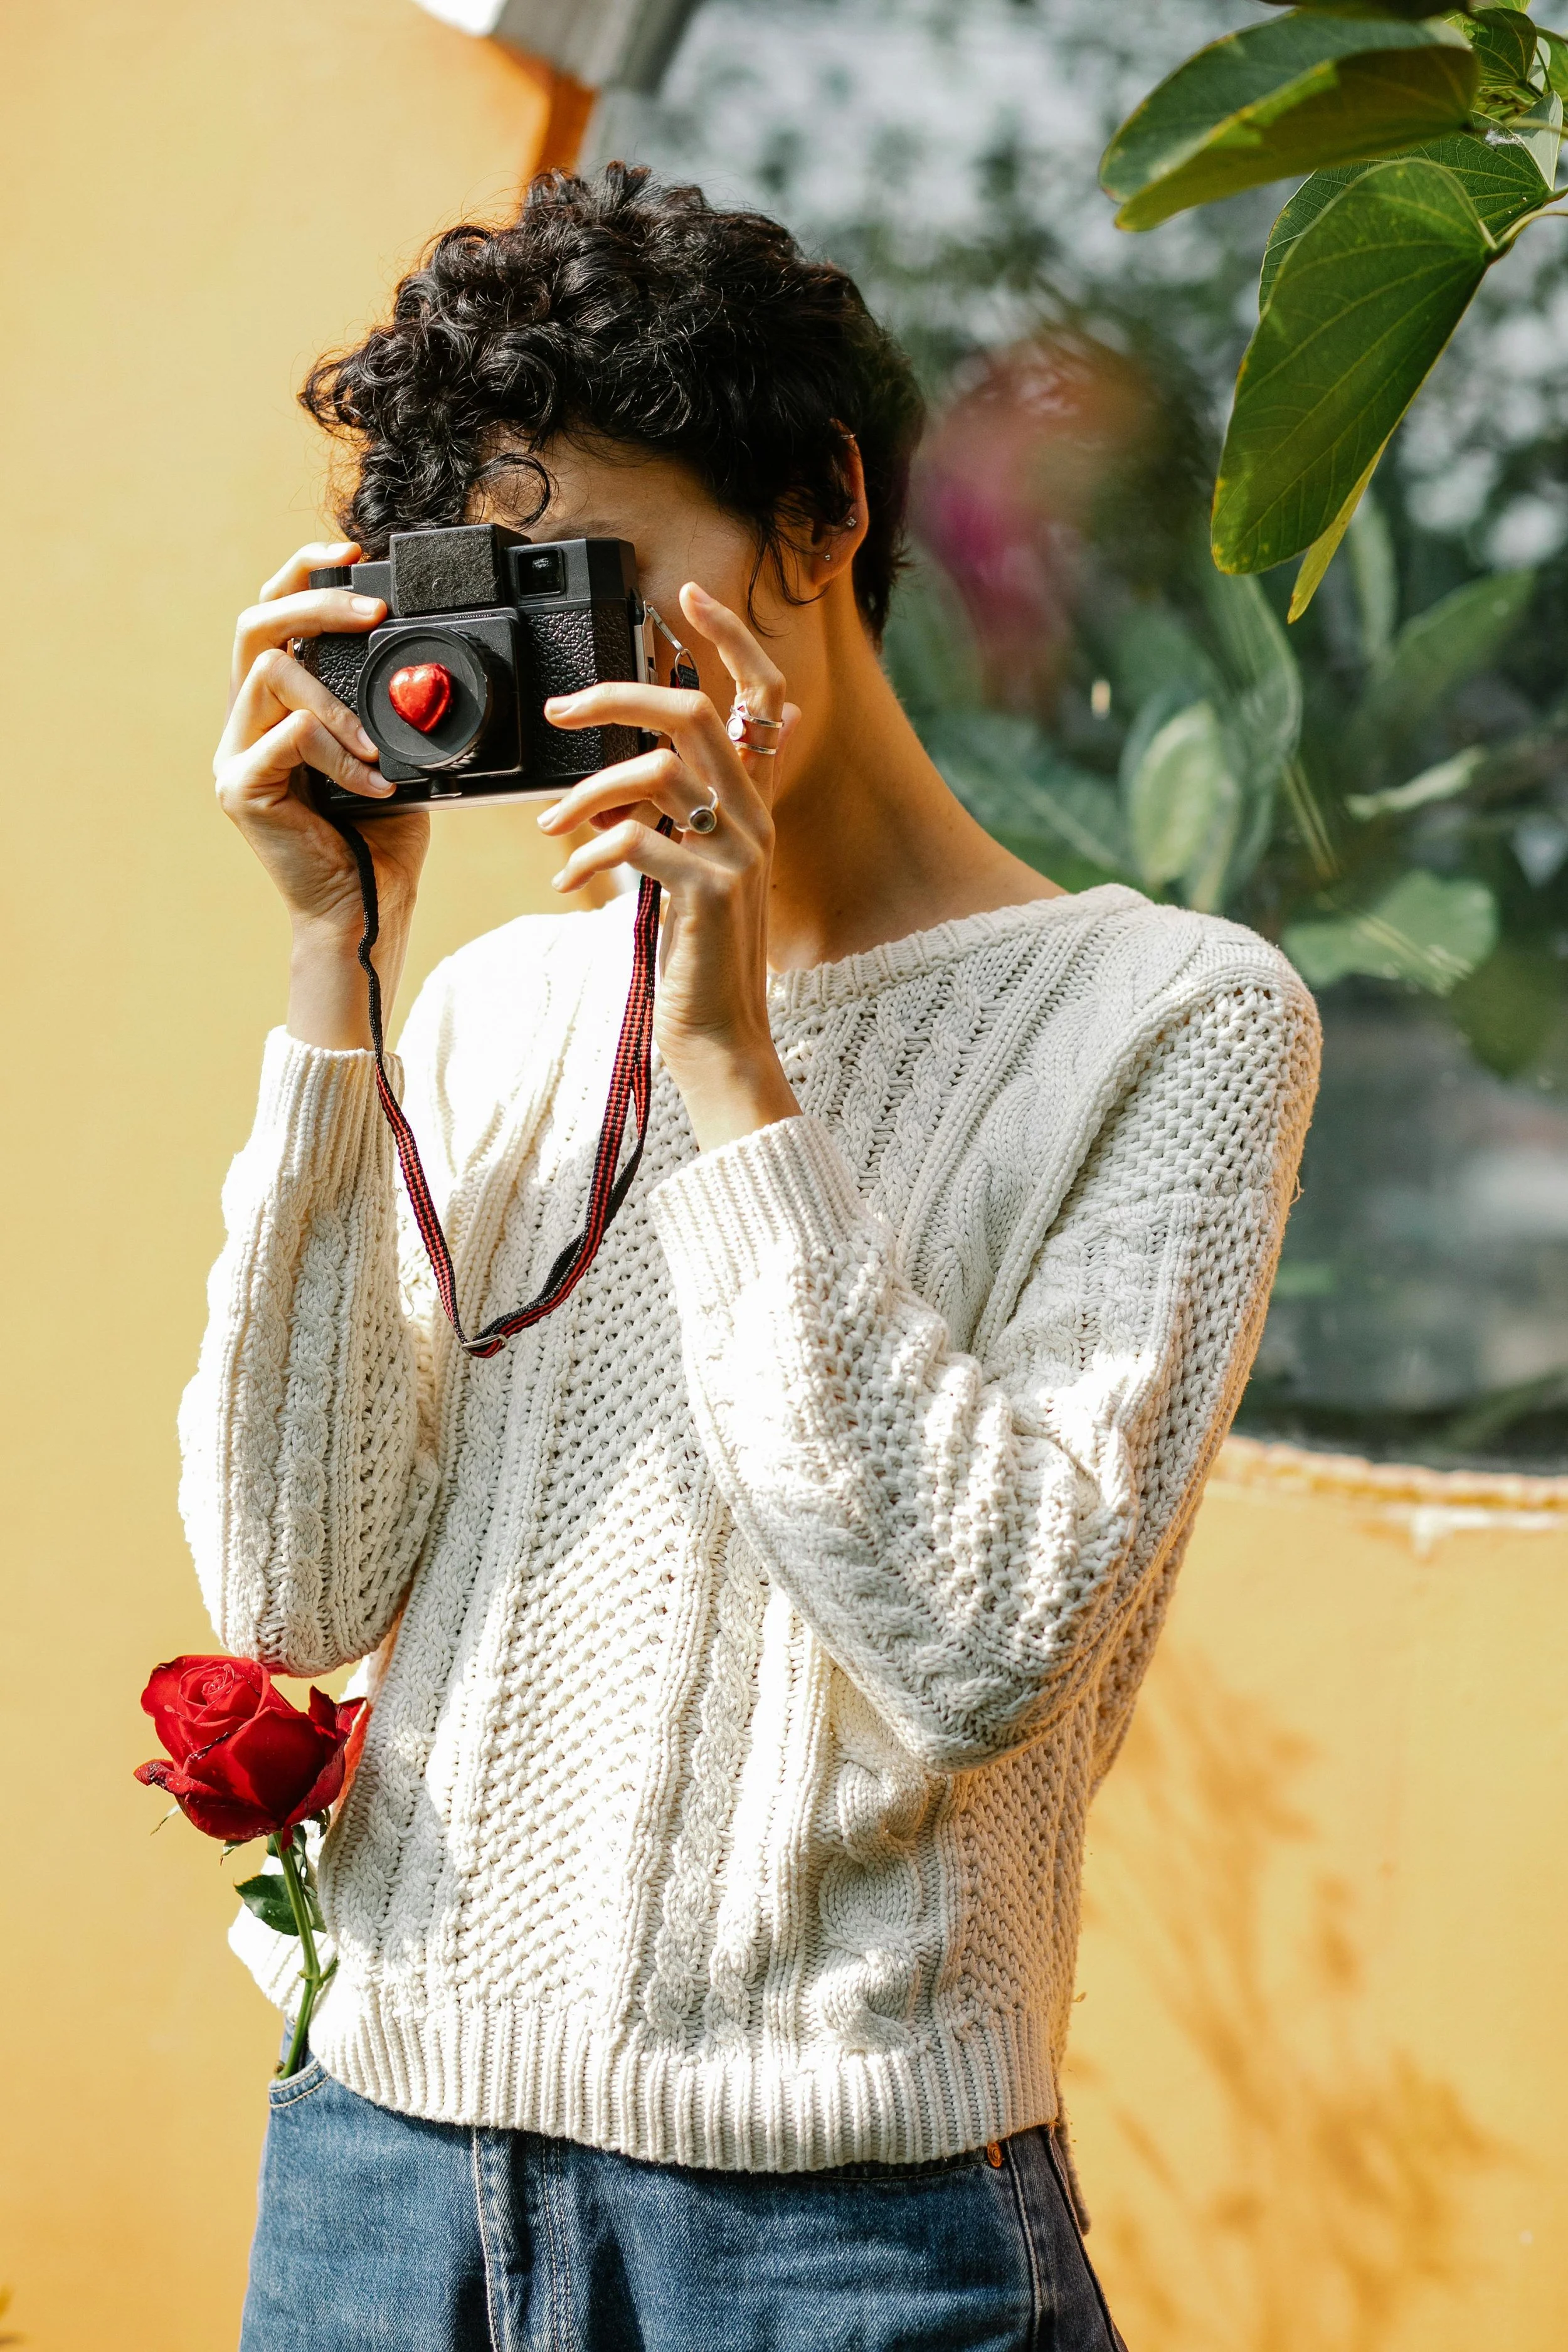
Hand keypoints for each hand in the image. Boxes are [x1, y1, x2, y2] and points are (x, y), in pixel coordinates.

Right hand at [213, 542, 430, 1046]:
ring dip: (336, 700)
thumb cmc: (381, 840)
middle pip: (256, 626)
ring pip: (270, 674)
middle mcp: (245, 726)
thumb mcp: (395, 754)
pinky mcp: (241, 790)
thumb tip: (425, 663)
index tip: (352, 555)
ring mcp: (235, 756)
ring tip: (376, 748)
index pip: (273, 618)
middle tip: (374, 612)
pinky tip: (374, 787)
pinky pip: (289, 738)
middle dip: (317, 604)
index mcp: (277, 711)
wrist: (368, 912)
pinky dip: (340, 755)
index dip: (304, 575)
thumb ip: (389, 708)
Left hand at [538, 581, 801, 1150]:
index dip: (731, 637)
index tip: (686, 595)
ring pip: (658, 773)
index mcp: (750, 804)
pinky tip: (568, 883)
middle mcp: (754, 818)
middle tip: (558, 711)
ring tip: (551, 830)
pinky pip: (639, 842)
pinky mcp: (710, 895)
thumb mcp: (690, 871)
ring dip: (587, 792)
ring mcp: (738, 855)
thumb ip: (677, 816)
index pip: (761, 695)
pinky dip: (590, 856)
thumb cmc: (693, 956)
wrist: (716, 1037)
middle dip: (616, 697)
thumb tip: (639, 775)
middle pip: (694, 713)